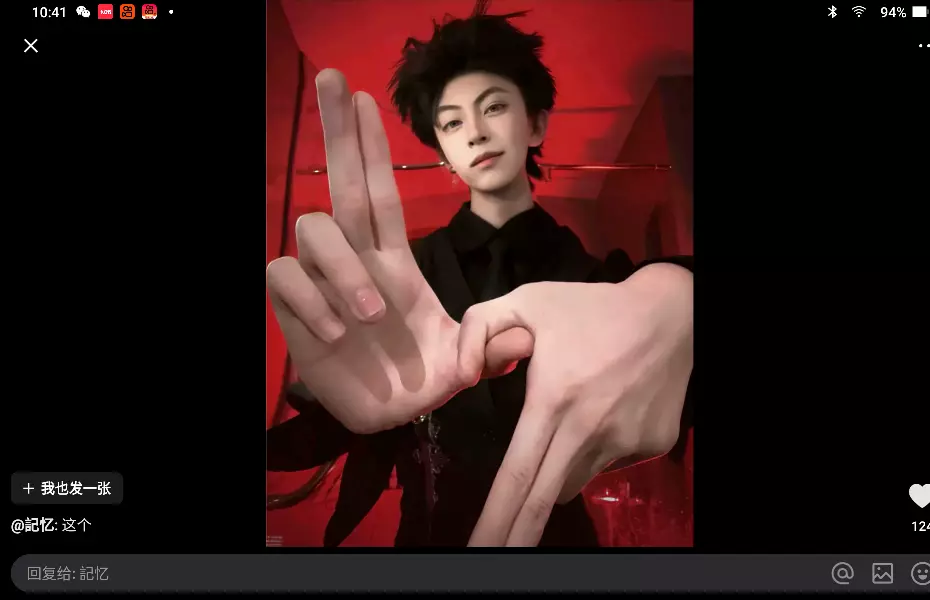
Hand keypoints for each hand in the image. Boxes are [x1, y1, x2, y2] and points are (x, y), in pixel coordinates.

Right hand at [266, 69, 530, 433]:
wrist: (389, 418)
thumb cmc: (425, 378)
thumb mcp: (464, 363)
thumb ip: (491, 347)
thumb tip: (523, 337)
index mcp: (394, 260)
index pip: (381, 190)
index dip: (374, 146)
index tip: (366, 97)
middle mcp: (356, 260)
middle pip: (340, 183)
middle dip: (338, 131)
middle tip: (332, 78)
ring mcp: (324, 282)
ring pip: (313, 230)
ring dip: (341, 267)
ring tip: (367, 316)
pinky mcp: (295, 310)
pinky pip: (284, 276)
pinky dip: (309, 298)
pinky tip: (334, 332)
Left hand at [457, 264, 693, 544]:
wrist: (671, 314)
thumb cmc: (592, 307)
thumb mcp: (526, 299)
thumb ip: (478, 328)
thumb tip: (465, 378)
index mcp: (554, 399)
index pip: (519, 473)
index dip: (497, 517)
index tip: (480, 551)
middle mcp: (589, 430)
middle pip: (545, 500)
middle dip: (515, 535)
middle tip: (490, 557)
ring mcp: (624, 443)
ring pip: (573, 479)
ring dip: (558, 468)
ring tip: (570, 418)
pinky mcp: (650, 446)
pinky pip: (606, 463)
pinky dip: (593, 450)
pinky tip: (605, 411)